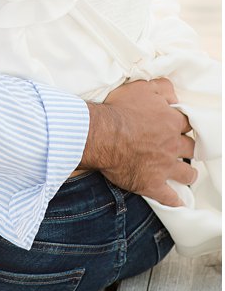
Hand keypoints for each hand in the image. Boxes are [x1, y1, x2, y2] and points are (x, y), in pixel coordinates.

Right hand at [83, 78, 196, 205]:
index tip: (176, 126)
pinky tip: (178, 202)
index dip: (181, 125)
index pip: (187, 124)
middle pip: (191, 149)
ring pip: (187, 174)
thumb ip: (162, 89)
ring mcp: (165, 166)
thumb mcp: (140, 88)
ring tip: (184, 174)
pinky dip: (174, 201)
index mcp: (171, 122)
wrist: (99, 134)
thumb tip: (175, 95)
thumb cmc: (117, 110)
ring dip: (187, 173)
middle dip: (188, 148)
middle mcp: (172, 145)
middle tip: (180, 148)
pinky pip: (169, 197)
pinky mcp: (152, 184)